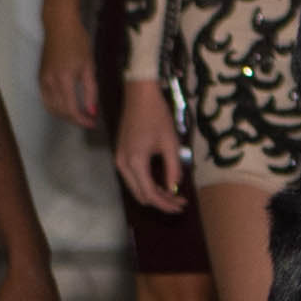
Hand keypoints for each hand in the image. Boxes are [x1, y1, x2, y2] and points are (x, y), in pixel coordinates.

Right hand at [37, 19, 104, 137]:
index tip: (92, 123)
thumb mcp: (89, 66)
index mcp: (64, 80)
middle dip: (74, 119)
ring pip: (51, 107)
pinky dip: (56, 106)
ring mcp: (42, 80)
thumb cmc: (77, 42)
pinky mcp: (40, 77)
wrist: (59, 26)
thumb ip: (91, 91)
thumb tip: (91, 110)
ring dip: (64, 115)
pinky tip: (67, 104)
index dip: (82, 120)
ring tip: (79, 113)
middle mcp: (50, 82)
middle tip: (88, 119)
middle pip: (60, 112)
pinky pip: (46, 99)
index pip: (71, 109)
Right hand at [115, 78, 190, 216]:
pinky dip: (146, 184)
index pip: (150, 194)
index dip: (166, 204)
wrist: (139, 94)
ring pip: (136, 188)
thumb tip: (174, 188)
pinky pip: (133, 178)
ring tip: (173, 194)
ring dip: (153, 194)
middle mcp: (123, 165)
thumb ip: (172, 168)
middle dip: (160, 202)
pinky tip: (161, 182)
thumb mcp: (170, 142)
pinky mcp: (121, 154)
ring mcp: (119, 160)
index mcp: (135, 162)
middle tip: (179, 201)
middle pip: (141, 195)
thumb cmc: (157, 115)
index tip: (181, 205)